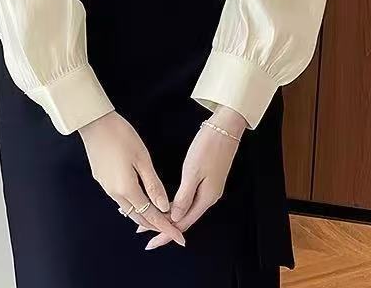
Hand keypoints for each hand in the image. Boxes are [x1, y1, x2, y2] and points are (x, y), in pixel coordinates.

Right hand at [78, 111, 184, 246]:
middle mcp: (114, 193)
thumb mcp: (142, 159)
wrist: (94, 123)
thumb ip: (153, 185)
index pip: (150, 215)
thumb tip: (164, 207)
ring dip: (144, 216)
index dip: (166, 227)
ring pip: (129, 209)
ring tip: (159, 217)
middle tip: (171, 229)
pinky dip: (133, 205)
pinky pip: (120, 200)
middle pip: (138, 216)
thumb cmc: (120, 136)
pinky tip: (140, 202)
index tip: (178, 237)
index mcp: (127, 189)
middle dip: (155, 225)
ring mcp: (106, 187)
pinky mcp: (102, 179)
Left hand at [142, 106, 246, 250]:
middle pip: (185, 218)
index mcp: (207, 198)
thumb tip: (175, 217)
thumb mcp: (193, 171)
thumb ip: (184, 196)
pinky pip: (190, 199)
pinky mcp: (208, 179)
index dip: (166, 233)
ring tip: (152, 221)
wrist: (225, 127)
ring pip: (187, 209)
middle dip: (165, 227)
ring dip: (170, 216)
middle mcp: (209, 197)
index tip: (151, 243)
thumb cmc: (209, 147)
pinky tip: (168, 205)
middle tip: (144, 232)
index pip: (183, 223)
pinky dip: (177, 204)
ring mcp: (210, 188)